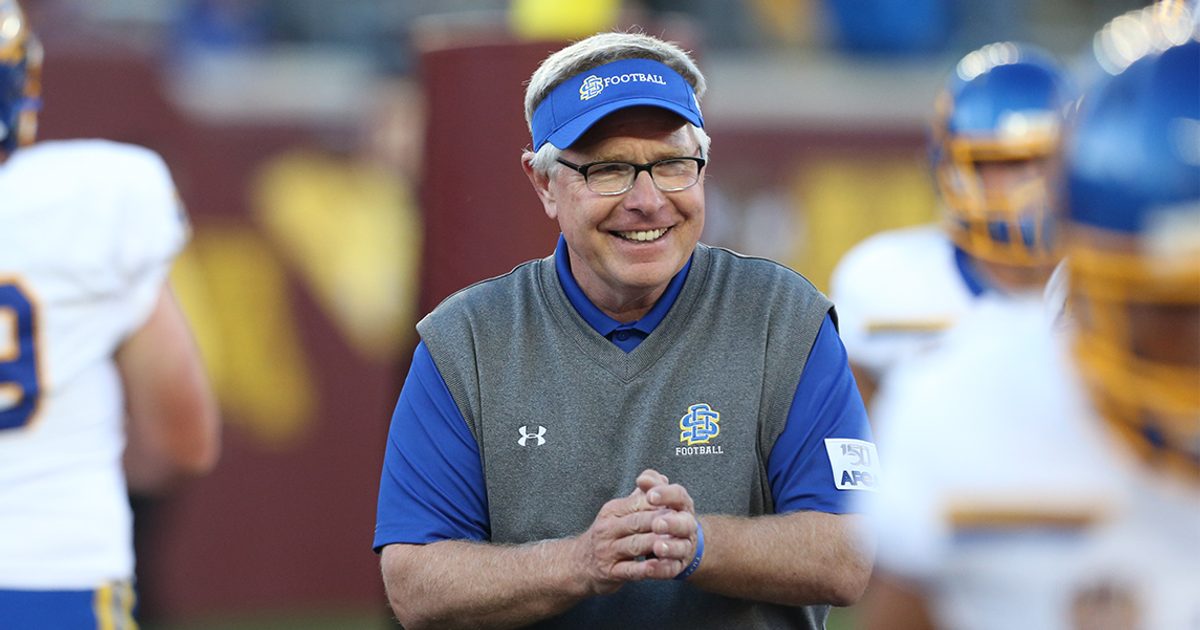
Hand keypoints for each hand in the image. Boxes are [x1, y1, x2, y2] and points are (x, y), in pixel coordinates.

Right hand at [571, 471, 695, 593]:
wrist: (579, 564)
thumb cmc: (608, 535)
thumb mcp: (618, 512)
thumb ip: (640, 496)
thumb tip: (661, 477)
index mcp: (612, 510)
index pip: (639, 502)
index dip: (661, 504)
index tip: (681, 506)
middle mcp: (607, 528)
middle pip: (639, 522)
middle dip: (663, 522)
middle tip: (685, 524)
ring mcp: (607, 551)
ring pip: (636, 545)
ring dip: (658, 544)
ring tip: (678, 544)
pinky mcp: (610, 572)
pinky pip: (632, 570)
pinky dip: (648, 569)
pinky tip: (663, 567)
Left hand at [636, 469, 699, 567]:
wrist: (672, 542)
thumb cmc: (660, 514)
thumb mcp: (656, 497)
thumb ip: (651, 485)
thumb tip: (643, 479)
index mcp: (681, 505)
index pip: (679, 495)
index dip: (666, 494)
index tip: (650, 495)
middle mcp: (687, 525)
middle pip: (685, 523)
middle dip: (672, 523)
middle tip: (657, 523)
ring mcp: (684, 547)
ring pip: (681, 547)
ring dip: (670, 547)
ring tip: (657, 547)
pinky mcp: (677, 566)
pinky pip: (672, 568)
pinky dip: (662, 569)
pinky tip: (650, 567)